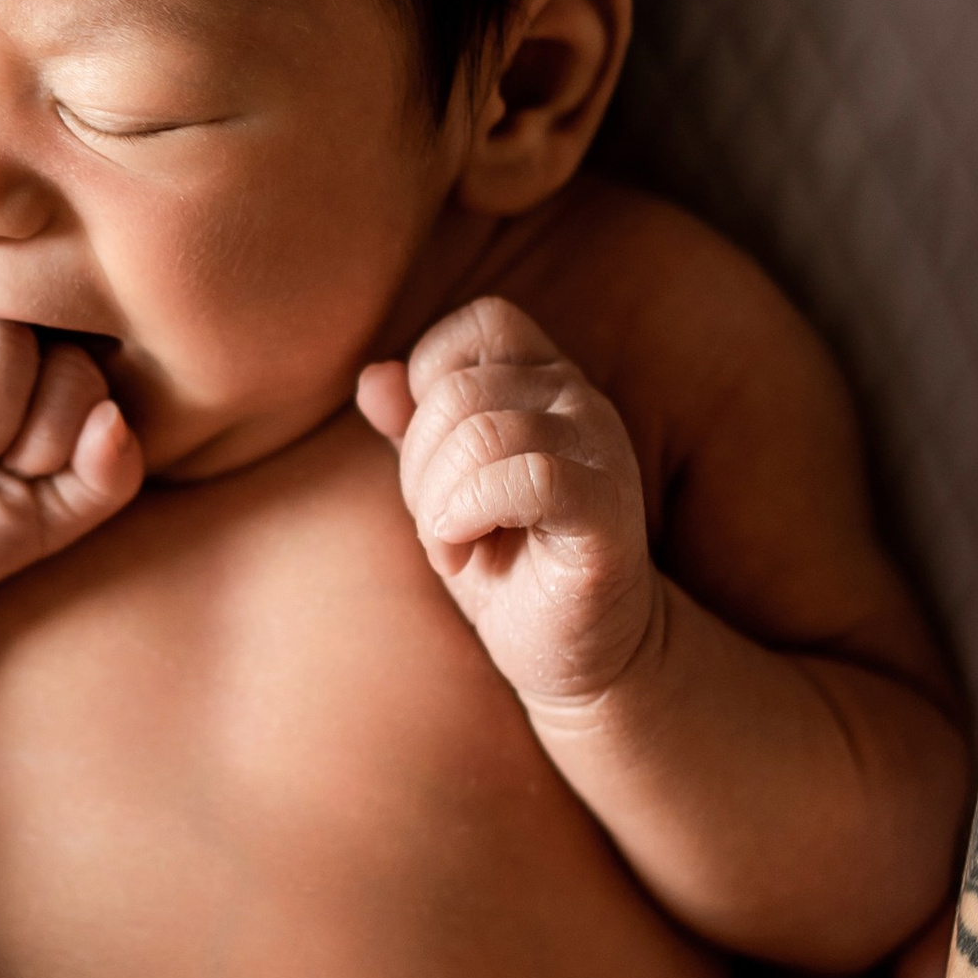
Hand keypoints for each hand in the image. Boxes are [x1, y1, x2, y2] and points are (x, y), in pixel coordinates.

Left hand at [358, 296, 653, 712]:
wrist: (576, 653)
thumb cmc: (508, 567)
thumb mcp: (443, 490)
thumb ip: (411, 429)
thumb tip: (371, 377)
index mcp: (544, 381)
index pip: (478, 324)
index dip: (430, 382)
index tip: (431, 458)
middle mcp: (579, 400)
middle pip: (459, 390)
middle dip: (419, 465)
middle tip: (435, 525)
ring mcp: (600, 450)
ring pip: (482, 433)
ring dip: (439, 502)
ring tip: (452, 547)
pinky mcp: (606, 508)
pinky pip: (527, 476)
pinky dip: (470, 514)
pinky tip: (464, 552)